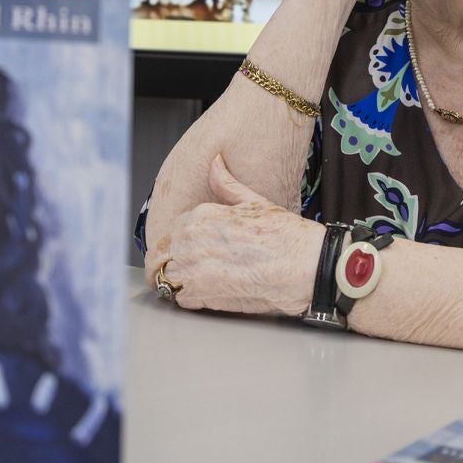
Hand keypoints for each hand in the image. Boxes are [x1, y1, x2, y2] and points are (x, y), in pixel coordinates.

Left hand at [146, 154, 319, 317]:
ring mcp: (194, 271)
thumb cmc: (285, 236)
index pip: (170, 230)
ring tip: (189, 282)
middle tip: (178, 268)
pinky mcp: (203, 296)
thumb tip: (215, 164)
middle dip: (165, 262)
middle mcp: (191, 242)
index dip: (176, 241)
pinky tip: (202, 293)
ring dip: (173, 280)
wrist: (304, 266)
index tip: (185, 248)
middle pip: (158, 255)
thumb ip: (225, 184)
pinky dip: (187, 298)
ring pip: (164, 278)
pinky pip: (180, 299)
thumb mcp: (253, 201)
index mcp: (200, 217)